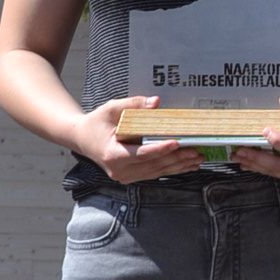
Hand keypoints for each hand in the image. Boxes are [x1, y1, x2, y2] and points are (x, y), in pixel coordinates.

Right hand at [74, 94, 201, 182]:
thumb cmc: (97, 122)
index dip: (160, 149)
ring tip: (197, 158)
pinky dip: (171, 169)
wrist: (82, 139)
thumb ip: (133, 105)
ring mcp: (125, 176)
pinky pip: (155, 173)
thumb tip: (156, 102)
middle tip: (196, 151)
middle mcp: (120, 170)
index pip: (141, 153)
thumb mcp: (111, 109)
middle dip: (177, 158)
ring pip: (157, 172)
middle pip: (154, 165)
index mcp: (113, 155)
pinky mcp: (131, 177)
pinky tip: (187, 165)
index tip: (177, 143)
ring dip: (178, 166)